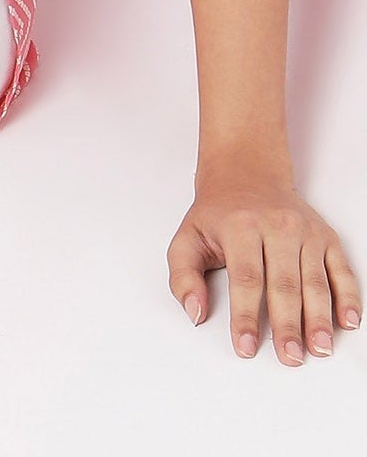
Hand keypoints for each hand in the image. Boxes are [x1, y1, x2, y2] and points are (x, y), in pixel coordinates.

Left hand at [169, 161, 360, 362]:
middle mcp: (276, 227)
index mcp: (240, 227)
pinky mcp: (327, 238)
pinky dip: (348, 298)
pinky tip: (347, 321)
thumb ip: (183, 276)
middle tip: (290, 357)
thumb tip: (194, 311)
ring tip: (319, 348)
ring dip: (319, 319)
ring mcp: (305, 232)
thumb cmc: (219, 213)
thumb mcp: (188, 237)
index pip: (245, 279)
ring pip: (315, 282)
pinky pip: (342, 271)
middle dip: (288, 326)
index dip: (245, 316)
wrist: (246, 174)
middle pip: (284, 284)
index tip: (246, 346)